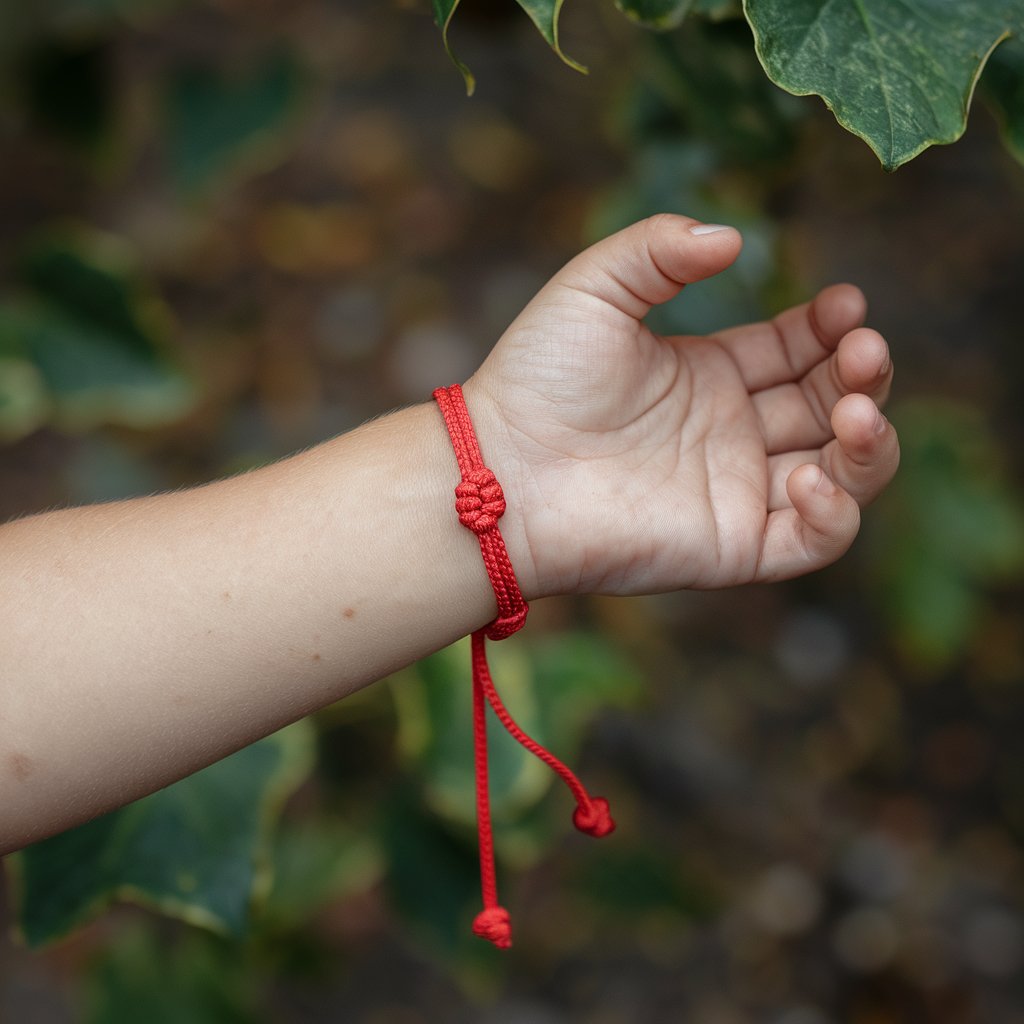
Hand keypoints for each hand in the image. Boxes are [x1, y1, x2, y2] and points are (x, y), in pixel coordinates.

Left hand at [466, 214, 898, 598]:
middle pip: (828, 404)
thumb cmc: (536, 379)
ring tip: (855, 406)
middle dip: (861, 372)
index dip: (830, 327)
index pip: (795, 350)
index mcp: (706, 376)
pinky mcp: (730, 549)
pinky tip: (806, 474)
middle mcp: (728, 435)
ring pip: (841, 474)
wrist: (500, 468)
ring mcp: (733, 493)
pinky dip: (834, 514)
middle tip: (863, 347)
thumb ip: (660, 251)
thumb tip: (734, 237)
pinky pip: (811, 541)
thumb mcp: (596, 287)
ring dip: (869, 442)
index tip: (845, 303)